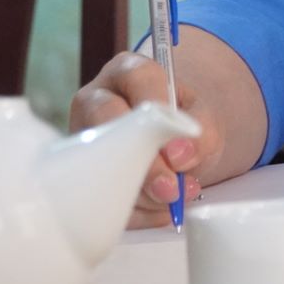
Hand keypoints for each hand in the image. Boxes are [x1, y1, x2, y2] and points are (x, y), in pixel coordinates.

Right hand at [69, 50, 222, 227]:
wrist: (173, 144)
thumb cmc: (184, 123)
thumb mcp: (204, 120)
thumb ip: (202, 131)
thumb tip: (180, 155)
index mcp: (131, 71)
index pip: (140, 77)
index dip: (160, 110)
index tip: (180, 150)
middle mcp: (98, 97)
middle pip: (109, 117)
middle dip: (144, 161)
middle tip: (171, 189)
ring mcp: (83, 133)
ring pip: (99, 160)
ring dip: (139, 191)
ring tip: (172, 200)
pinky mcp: (79, 168)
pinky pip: (97, 193)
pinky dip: (131, 211)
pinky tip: (157, 212)